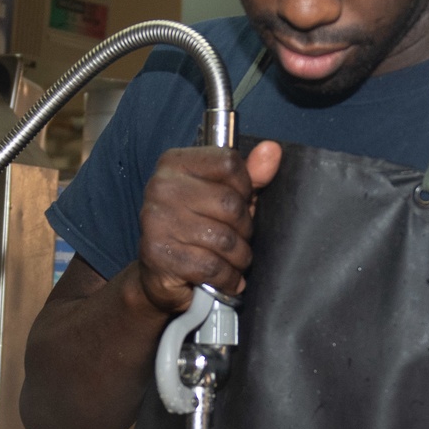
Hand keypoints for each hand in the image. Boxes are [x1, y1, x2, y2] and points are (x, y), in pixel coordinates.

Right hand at [137, 141, 281, 313]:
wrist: (160, 275)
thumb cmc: (197, 229)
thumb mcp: (226, 196)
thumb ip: (250, 174)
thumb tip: (272, 150)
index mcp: (175, 163)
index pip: (229, 163)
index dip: (245, 187)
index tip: (241, 201)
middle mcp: (162, 187)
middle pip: (230, 204)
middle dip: (244, 228)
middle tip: (238, 238)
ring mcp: (157, 220)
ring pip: (224, 239)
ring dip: (238, 257)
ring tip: (233, 260)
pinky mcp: (159, 254)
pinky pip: (212, 266)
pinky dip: (227, 277)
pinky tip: (224, 278)